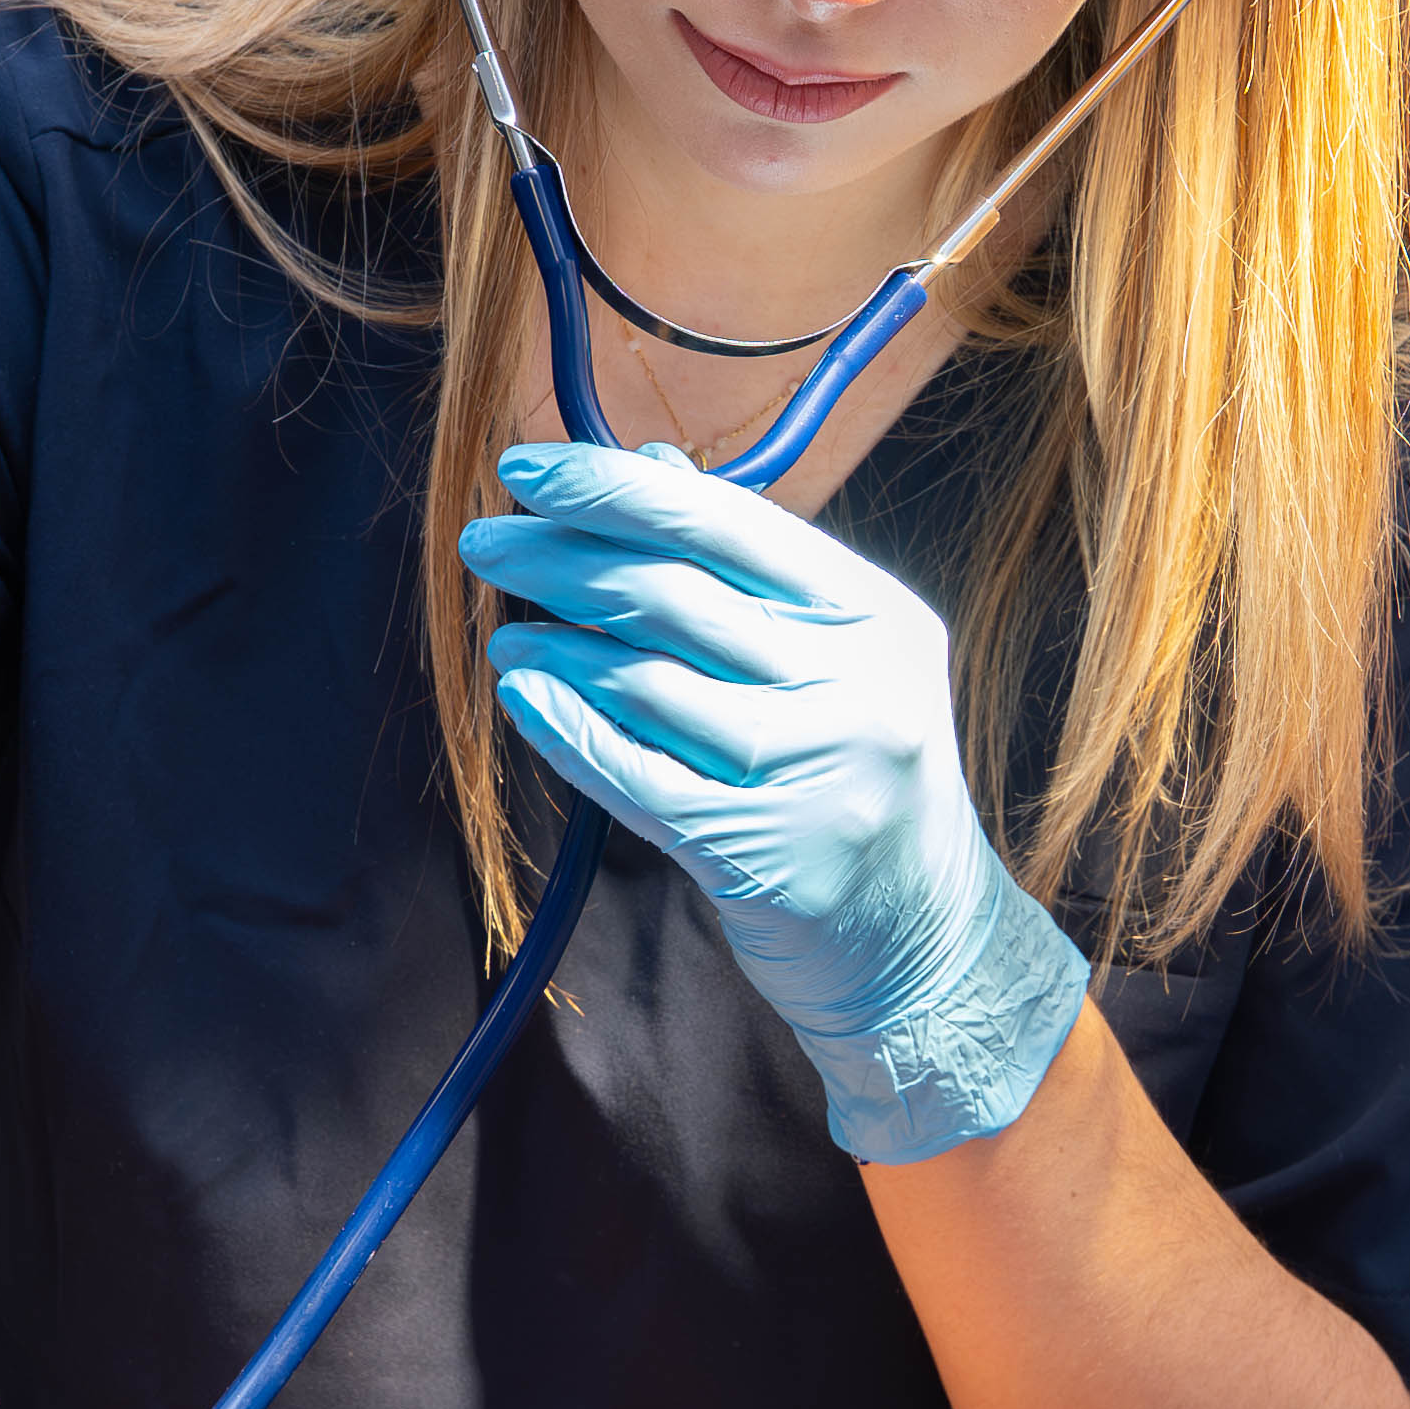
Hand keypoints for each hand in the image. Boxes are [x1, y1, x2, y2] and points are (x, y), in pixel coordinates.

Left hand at [462, 439, 1093, 1163]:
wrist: (922, 944)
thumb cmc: (857, 785)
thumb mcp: (835, 664)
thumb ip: (748, 571)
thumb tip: (649, 464)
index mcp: (877, 615)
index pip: (725, 522)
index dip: (613, 487)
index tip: (528, 469)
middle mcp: (858, 684)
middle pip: (676, 594)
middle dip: (561, 558)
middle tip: (487, 545)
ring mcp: (814, 771)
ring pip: (649, 682)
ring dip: (556, 646)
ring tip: (507, 633)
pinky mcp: (760, 852)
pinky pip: (637, 774)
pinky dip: (569, 729)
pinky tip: (525, 697)